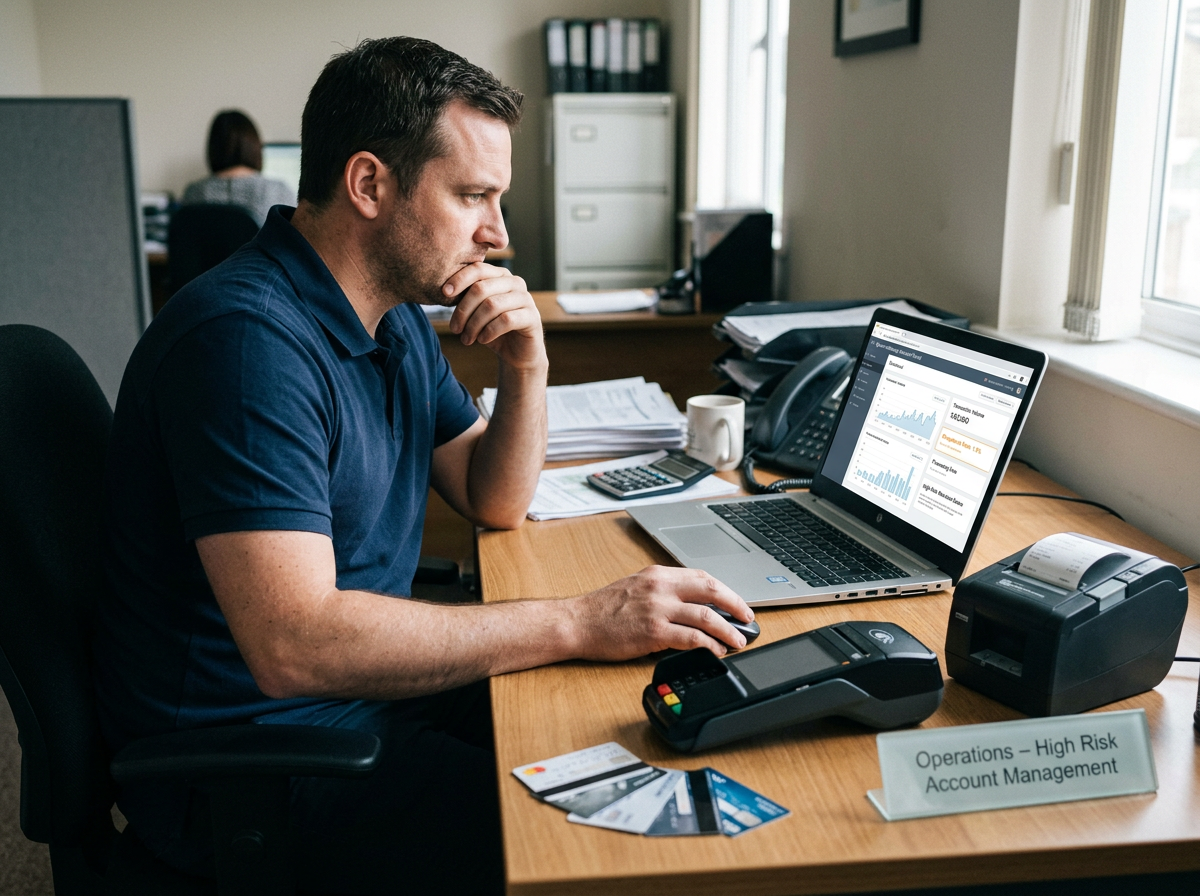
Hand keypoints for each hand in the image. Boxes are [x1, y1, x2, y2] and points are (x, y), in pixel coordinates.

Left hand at [443, 263, 545, 371]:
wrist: (517, 353)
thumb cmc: (494, 329)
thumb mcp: (477, 311)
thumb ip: (466, 298)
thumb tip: (444, 290)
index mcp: (501, 276)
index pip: (478, 269)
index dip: (459, 279)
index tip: (444, 293)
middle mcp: (515, 283)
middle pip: (481, 288)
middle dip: (463, 310)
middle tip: (454, 329)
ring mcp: (526, 299)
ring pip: (491, 305)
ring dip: (474, 325)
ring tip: (466, 339)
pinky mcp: (532, 317)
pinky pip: (505, 320)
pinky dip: (489, 331)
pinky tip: (482, 340)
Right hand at [569, 566, 753, 660]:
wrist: (577, 622)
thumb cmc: (603, 609)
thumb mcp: (636, 587)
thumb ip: (664, 591)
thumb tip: (693, 605)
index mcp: (658, 574)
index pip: (702, 577)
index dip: (726, 591)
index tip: (737, 602)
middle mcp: (660, 588)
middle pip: (711, 591)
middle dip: (736, 605)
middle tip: (748, 619)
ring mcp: (658, 609)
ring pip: (706, 616)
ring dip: (728, 630)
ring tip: (738, 641)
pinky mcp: (653, 632)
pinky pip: (692, 639)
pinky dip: (709, 645)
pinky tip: (716, 651)